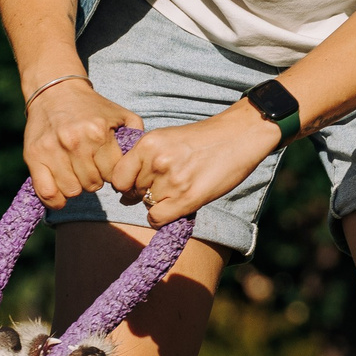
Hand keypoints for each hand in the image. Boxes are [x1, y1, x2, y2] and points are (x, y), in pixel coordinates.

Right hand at [22, 77, 141, 208]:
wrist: (55, 91)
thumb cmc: (91, 107)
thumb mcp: (119, 114)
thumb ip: (136, 136)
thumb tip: (142, 161)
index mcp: (98, 133)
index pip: (113, 175)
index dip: (113, 175)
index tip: (107, 167)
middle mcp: (75, 142)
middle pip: (93, 185)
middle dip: (95, 179)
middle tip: (90, 167)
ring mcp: (52, 150)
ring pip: (72, 191)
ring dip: (76, 186)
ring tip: (76, 172)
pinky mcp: (33, 156)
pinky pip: (47, 192)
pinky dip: (55, 199)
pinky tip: (61, 192)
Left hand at [106, 102, 281, 226]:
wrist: (238, 136)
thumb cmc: (203, 139)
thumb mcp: (167, 138)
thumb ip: (144, 160)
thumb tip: (123, 192)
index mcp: (148, 144)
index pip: (117, 178)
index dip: (125, 184)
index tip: (137, 183)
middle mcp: (156, 162)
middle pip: (132, 193)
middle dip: (144, 193)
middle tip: (167, 184)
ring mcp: (172, 181)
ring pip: (147, 206)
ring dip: (160, 203)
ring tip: (180, 188)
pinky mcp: (188, 198)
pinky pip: (158, 219)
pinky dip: (163, 218)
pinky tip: (177, 206)